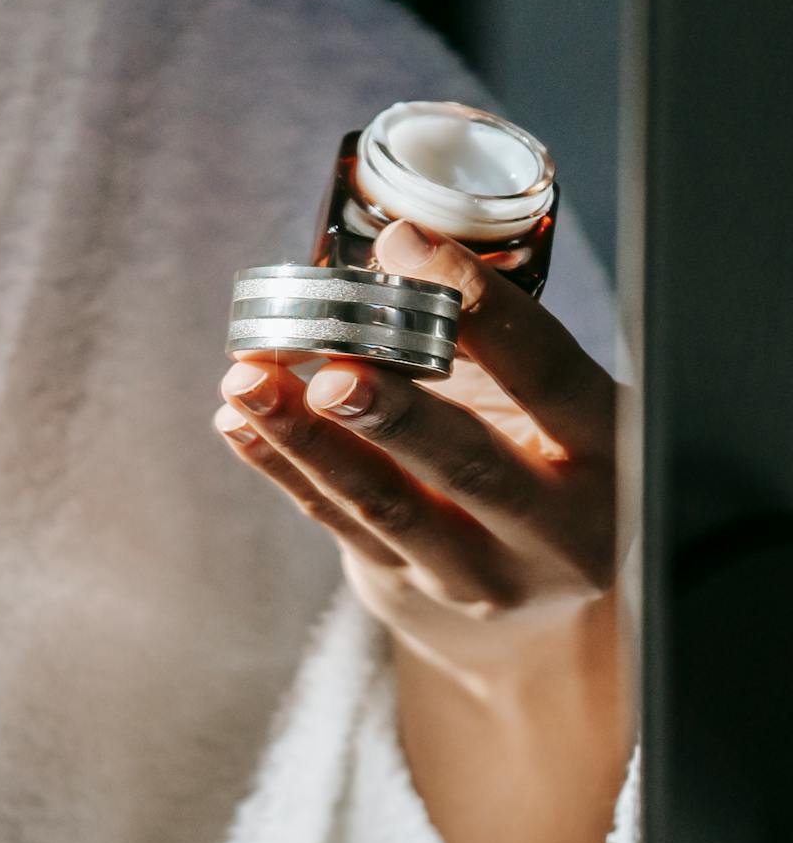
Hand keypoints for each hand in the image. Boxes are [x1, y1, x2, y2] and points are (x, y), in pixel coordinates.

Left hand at [213, 219, 629, 842]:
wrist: (535, 598)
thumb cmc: (536, 456)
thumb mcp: (544, 398)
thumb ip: (484, 336)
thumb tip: (395, 244)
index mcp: (605, 450)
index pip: (549, 375)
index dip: (481, 313)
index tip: (408, 253)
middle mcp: (551, 524)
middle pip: (468, 464)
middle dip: (392, 414)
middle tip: (329, 372)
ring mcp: (476, 571)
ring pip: (383, 504)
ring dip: (306, 439)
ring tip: (246, 381)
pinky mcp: (405, 588)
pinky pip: (337, 523)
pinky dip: (282, 469)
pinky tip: (237, 420)